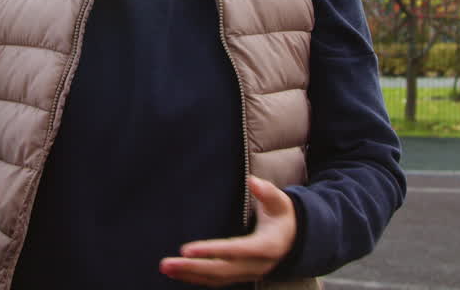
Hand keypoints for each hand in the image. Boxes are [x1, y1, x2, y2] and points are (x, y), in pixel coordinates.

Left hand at [158, 175, 296, 286]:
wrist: (294, 239)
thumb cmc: (283, 216)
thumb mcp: (280, 202)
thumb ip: (267, 192)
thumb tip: (252, 181)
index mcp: (266, 246)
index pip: (235, 251)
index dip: (211, 251)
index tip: (187, 249)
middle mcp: (256, 265)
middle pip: (221, 270)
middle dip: (192, 268)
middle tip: (166, 263)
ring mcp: (247, 273)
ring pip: (216, 278)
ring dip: (189, 275)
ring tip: (165, 268)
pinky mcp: (239, 275)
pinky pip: (216, 280)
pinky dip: (195, 278)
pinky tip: (178, 273)